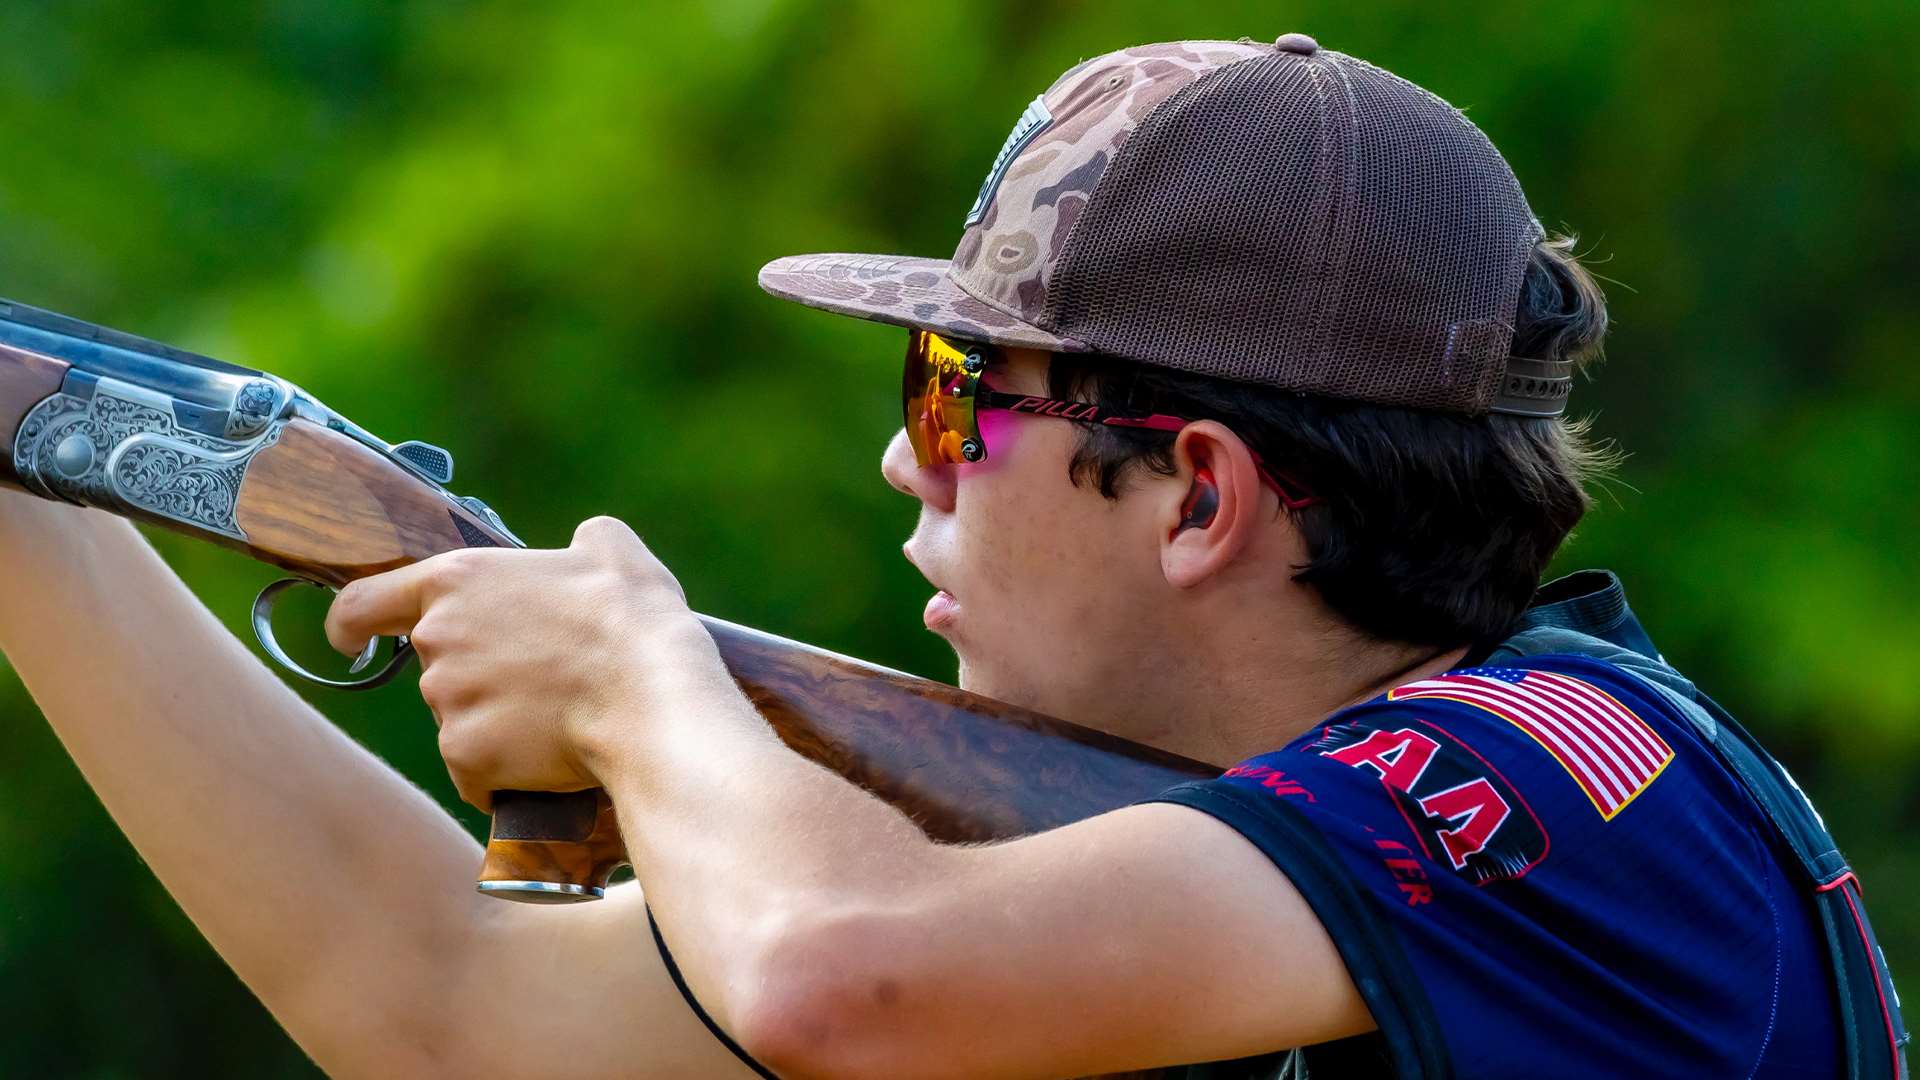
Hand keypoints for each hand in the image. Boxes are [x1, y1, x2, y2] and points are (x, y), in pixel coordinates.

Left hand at [324, 516, 712, 808]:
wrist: (649, 698)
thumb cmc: (632, 622)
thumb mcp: (613, 553)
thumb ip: (582, 542)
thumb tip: (584, 546)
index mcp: (457, 581)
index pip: (364, 602)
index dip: (350, 624)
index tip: (349, 640)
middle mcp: (438, 640)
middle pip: (436, 668)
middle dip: (476, 678)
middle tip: (538, 680)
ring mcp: (447, 703)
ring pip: (459, 721)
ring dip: (495, 724)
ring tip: (557, 717)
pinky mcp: (466, 757)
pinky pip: (476, 771)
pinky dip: (504, 772)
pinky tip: (550, 758)